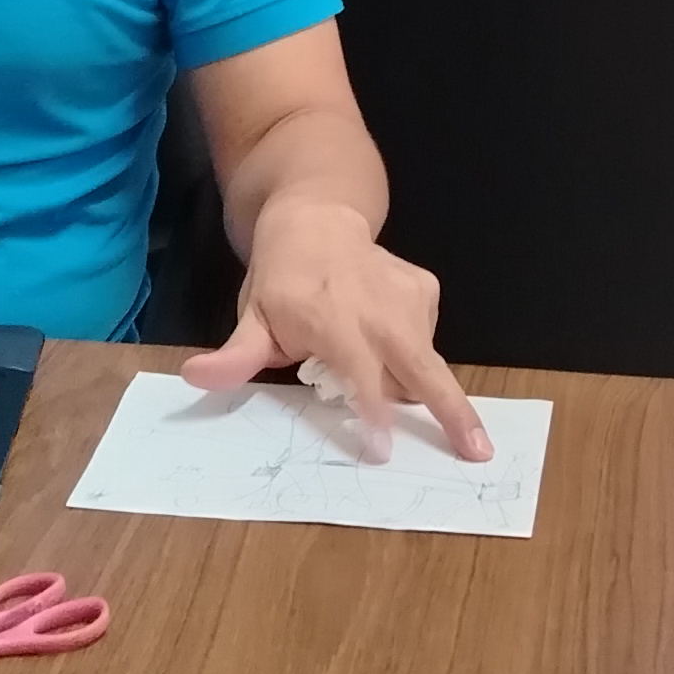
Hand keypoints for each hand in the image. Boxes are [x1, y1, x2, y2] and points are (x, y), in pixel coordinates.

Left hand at [177, 200, 488, 462]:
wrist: (317, 221)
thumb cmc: (282, 281)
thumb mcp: (252, 318)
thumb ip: (235, 356)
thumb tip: (195, 378)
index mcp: (331, 317)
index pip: (359, 371)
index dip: (371, 409)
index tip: (382, 447)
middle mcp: (378, 306)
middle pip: (422, 366)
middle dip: (451, 409)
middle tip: (477, 452)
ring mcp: (408, 295)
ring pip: (422, 361)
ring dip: (411, 386)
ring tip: (386, 384)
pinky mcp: (426, 289)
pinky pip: (425, 341)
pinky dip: (410, 355)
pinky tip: (384, 341)